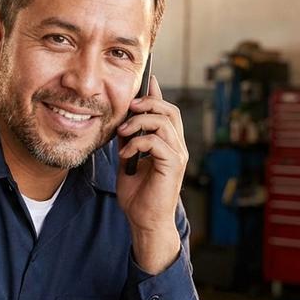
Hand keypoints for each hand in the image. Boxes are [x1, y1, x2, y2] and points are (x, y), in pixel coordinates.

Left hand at [115, 75, 187, 272]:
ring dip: (140, 122)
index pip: (167, 111)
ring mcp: (177, 155)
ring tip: (122, 133)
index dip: (157, 93)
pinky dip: (139, 142)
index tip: (148, 78)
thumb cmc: (138, 195)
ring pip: (165, 122)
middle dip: (149, 103)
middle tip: (129, 107)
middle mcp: (177, 146)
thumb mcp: (128, 161)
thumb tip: (121, 123)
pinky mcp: (173, 165)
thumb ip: (129, 141)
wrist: (144, 221)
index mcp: (168, 143)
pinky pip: (158, 142)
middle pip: (170, 110)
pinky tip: (126, 154)